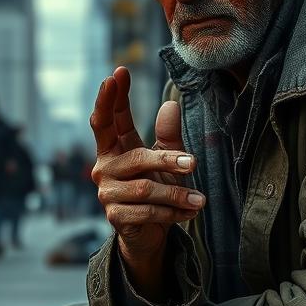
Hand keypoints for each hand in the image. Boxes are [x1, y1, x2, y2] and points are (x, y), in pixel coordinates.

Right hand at [90, 66, 203, 298]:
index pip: (107, 119)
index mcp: (113, 148)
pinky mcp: (115, 217)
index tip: (118, 72)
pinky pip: (148, 211)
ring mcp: (107, 193)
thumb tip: (170, 105)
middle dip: (168, 160)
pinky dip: (172, 213)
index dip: (110, 97)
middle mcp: (104, 168)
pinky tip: (190, 213)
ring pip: (147, 188)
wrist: (148, 233)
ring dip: (177, 194)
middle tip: (195, 163)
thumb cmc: (156, 187)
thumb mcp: (165, 157)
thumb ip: (167, 134)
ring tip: (201, 199)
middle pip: (138, 158)